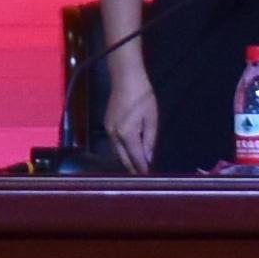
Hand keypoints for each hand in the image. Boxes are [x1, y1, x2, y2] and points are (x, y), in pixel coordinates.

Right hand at [103, 48, 159, 171]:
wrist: (125, 78)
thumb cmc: (143, 96)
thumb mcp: (152, 118)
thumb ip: (150, 140)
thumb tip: (148, 158)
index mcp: (127, 134)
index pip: (136, 158)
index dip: (143, 169)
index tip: (150, 179)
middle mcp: (114, 136)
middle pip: (123, 159)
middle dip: (133, 169)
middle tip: (144, 177)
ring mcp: (108, 130)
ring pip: (117, 153)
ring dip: (127, 161)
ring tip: (138, 168)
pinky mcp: (107, 125)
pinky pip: (114, 145)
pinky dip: (122, 152)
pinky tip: (130, 153)